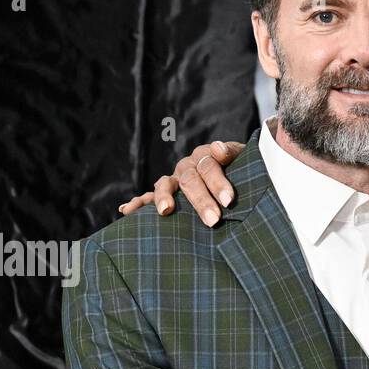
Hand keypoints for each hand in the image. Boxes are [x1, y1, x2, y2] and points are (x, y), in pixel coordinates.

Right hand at [117, 140, 244, 226]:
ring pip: (166, 186)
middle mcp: (188, 165)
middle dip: (201, 200)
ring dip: (164, 198)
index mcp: (206, 155)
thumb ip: (233, 153)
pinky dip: (138, 202)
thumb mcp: (243, 159)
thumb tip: (218, 149)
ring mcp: (175, 179)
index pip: (209, 166)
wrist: (235, 173)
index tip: (228, 200)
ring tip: (165, 211)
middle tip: (213, 219)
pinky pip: (148, 196)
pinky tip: (125, 210)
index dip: (218, 182)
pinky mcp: (166, 193)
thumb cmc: (242, 170)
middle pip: (191, 180)